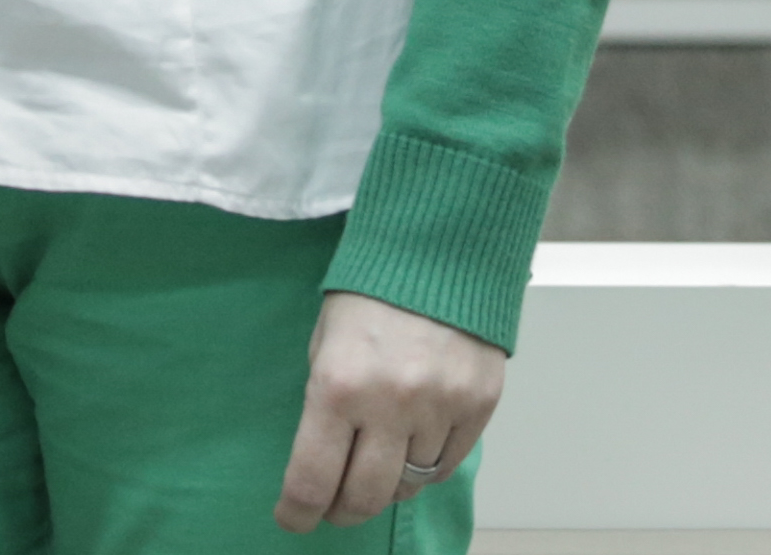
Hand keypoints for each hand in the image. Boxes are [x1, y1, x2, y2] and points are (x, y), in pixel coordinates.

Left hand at [273, 290, 503, 534]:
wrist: (440, 252)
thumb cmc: (371, 293)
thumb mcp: (325, 343)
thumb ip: (326, 404)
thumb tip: (324, 464)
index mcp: (338, 384)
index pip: (312, 478)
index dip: (298, 512)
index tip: (292, 519)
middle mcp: (390, 403)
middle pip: (364, 496)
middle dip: (342, 511)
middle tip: (334, 507)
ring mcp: (440, 407)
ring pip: (409, 485)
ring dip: (387, 486)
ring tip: (376, 468)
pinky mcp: (478, 406)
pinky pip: (447, 465)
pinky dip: (425, 469)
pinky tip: (411, 454)